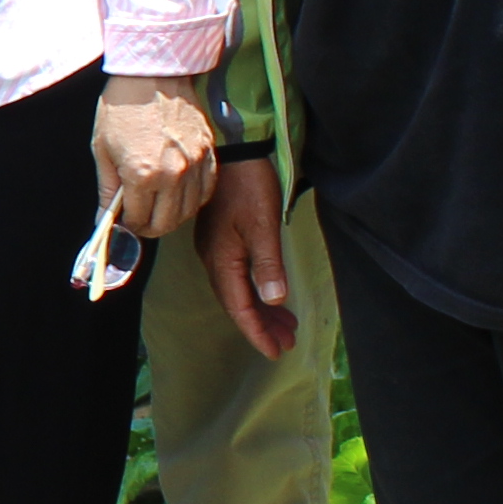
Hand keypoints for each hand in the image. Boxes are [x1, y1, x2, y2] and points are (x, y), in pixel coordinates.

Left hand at [91, 70, 218, 238]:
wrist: (153, 72)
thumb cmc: (123, 106)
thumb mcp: (101, 148)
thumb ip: (107, 188)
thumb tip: (105, 217)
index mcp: (142, 174)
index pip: (138, 220)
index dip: (128, 225)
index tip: (124, 220)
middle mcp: (173, 174)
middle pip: (166, 223)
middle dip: (149, 227)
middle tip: (139, 218)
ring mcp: (195, 164)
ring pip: (188, 211)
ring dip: (171, 216)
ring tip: (157, 205)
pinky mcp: (209, 153)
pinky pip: (206, 191)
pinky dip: (193, 199)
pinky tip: (179, 193)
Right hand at [194, 160, 298, 360]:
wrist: (234, 151)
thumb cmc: (250, 186)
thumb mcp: (263, 225)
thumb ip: (268, 264)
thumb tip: (273, 300)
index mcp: (222, 259)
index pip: (239, 307)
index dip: (257, 332)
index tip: (277, 352)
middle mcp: (214, 259)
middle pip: (236, 303)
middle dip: (261, 326)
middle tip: (288, 343)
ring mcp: (216, 250)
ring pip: (237, 291)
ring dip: (260, 311)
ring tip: (286, 325)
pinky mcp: (222, 240)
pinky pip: (237, 278)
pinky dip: (255, 292)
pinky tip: (270, 295)